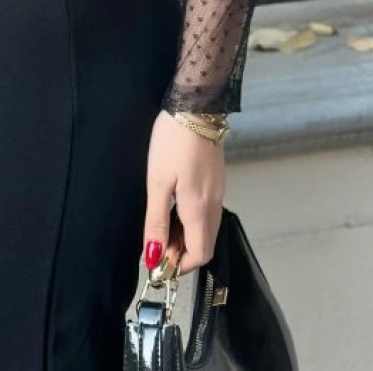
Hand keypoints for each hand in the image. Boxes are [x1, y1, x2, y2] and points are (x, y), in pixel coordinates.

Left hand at [143, 110, 225, 277]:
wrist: (196, 106)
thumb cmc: (172, 142)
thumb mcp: (157, 182)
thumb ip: (156, 221)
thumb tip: (153, 257)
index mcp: (200, 209)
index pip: (199, 256)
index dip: (179, 265)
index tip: (157, 260)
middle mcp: (215, 205)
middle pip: (204, 245)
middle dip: (180, 252)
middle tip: (155, 242)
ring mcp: (219, 192)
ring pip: (206, 229)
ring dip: (185, 236)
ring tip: (161, 222)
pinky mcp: (217, 180)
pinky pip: (207, 212)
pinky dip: (191, 220)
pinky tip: (174, 205)